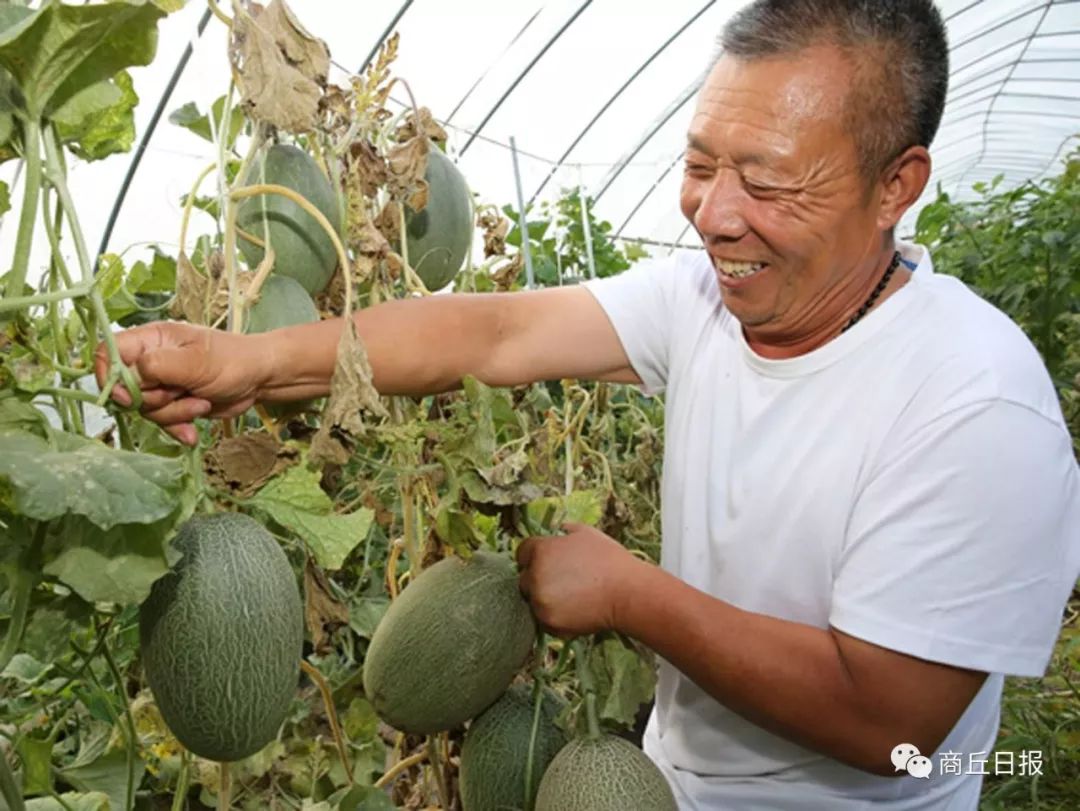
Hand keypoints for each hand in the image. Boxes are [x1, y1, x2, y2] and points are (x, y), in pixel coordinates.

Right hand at [94, 321, 270, 444]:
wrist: (260, 379)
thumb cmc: (232, 360)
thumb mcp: (196, 361)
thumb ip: (157, 366)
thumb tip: (123, 378)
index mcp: (150, 340)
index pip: (107, 354)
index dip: (109, 378)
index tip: (128, 396)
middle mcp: (150, 361)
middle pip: (125, 389)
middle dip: (153, 401)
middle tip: (181, 392)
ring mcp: (161, 384)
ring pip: (145, 410)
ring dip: (173, 415)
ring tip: (201, 403)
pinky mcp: (173, 404)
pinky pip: (162, 422)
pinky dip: (178, 428)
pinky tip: (193, 432)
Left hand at [515, 523, 644, 636]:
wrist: (626, 592)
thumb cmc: (609, 559)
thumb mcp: (586, 533)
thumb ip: (564, 530)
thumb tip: (558, 531)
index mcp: (541, 550)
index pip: (522, 553)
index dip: (533, 556)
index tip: (547, 562)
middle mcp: (535, 576)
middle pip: (524, 579)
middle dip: (538, 579)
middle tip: (562, 582)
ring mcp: (540, 600)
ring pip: (534, 601)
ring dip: (546, 599)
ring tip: (571, 597)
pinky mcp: (548, 621)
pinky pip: (544, 618)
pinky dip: (555, 616)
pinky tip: (574, 610)